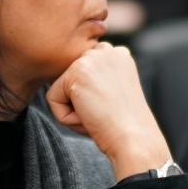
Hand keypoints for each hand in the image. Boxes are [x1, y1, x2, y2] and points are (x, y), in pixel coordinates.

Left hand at [45, 43, 171, 179]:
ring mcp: (90, 59)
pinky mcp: (75, 74)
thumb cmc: (126, 126)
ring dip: (73, 110)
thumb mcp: (114, 95)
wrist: (134, 138)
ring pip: (61, 90)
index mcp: (119, 55)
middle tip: (104, 114)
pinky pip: (53, 99)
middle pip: (71, 79)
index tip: (111, 109)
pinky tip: (87, 118)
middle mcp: (105, 51)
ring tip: (97, 116)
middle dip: (81, 101)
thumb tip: (68, 86)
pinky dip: (65, 117)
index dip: (92, 96)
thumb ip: (96, 82)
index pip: (86, 72)